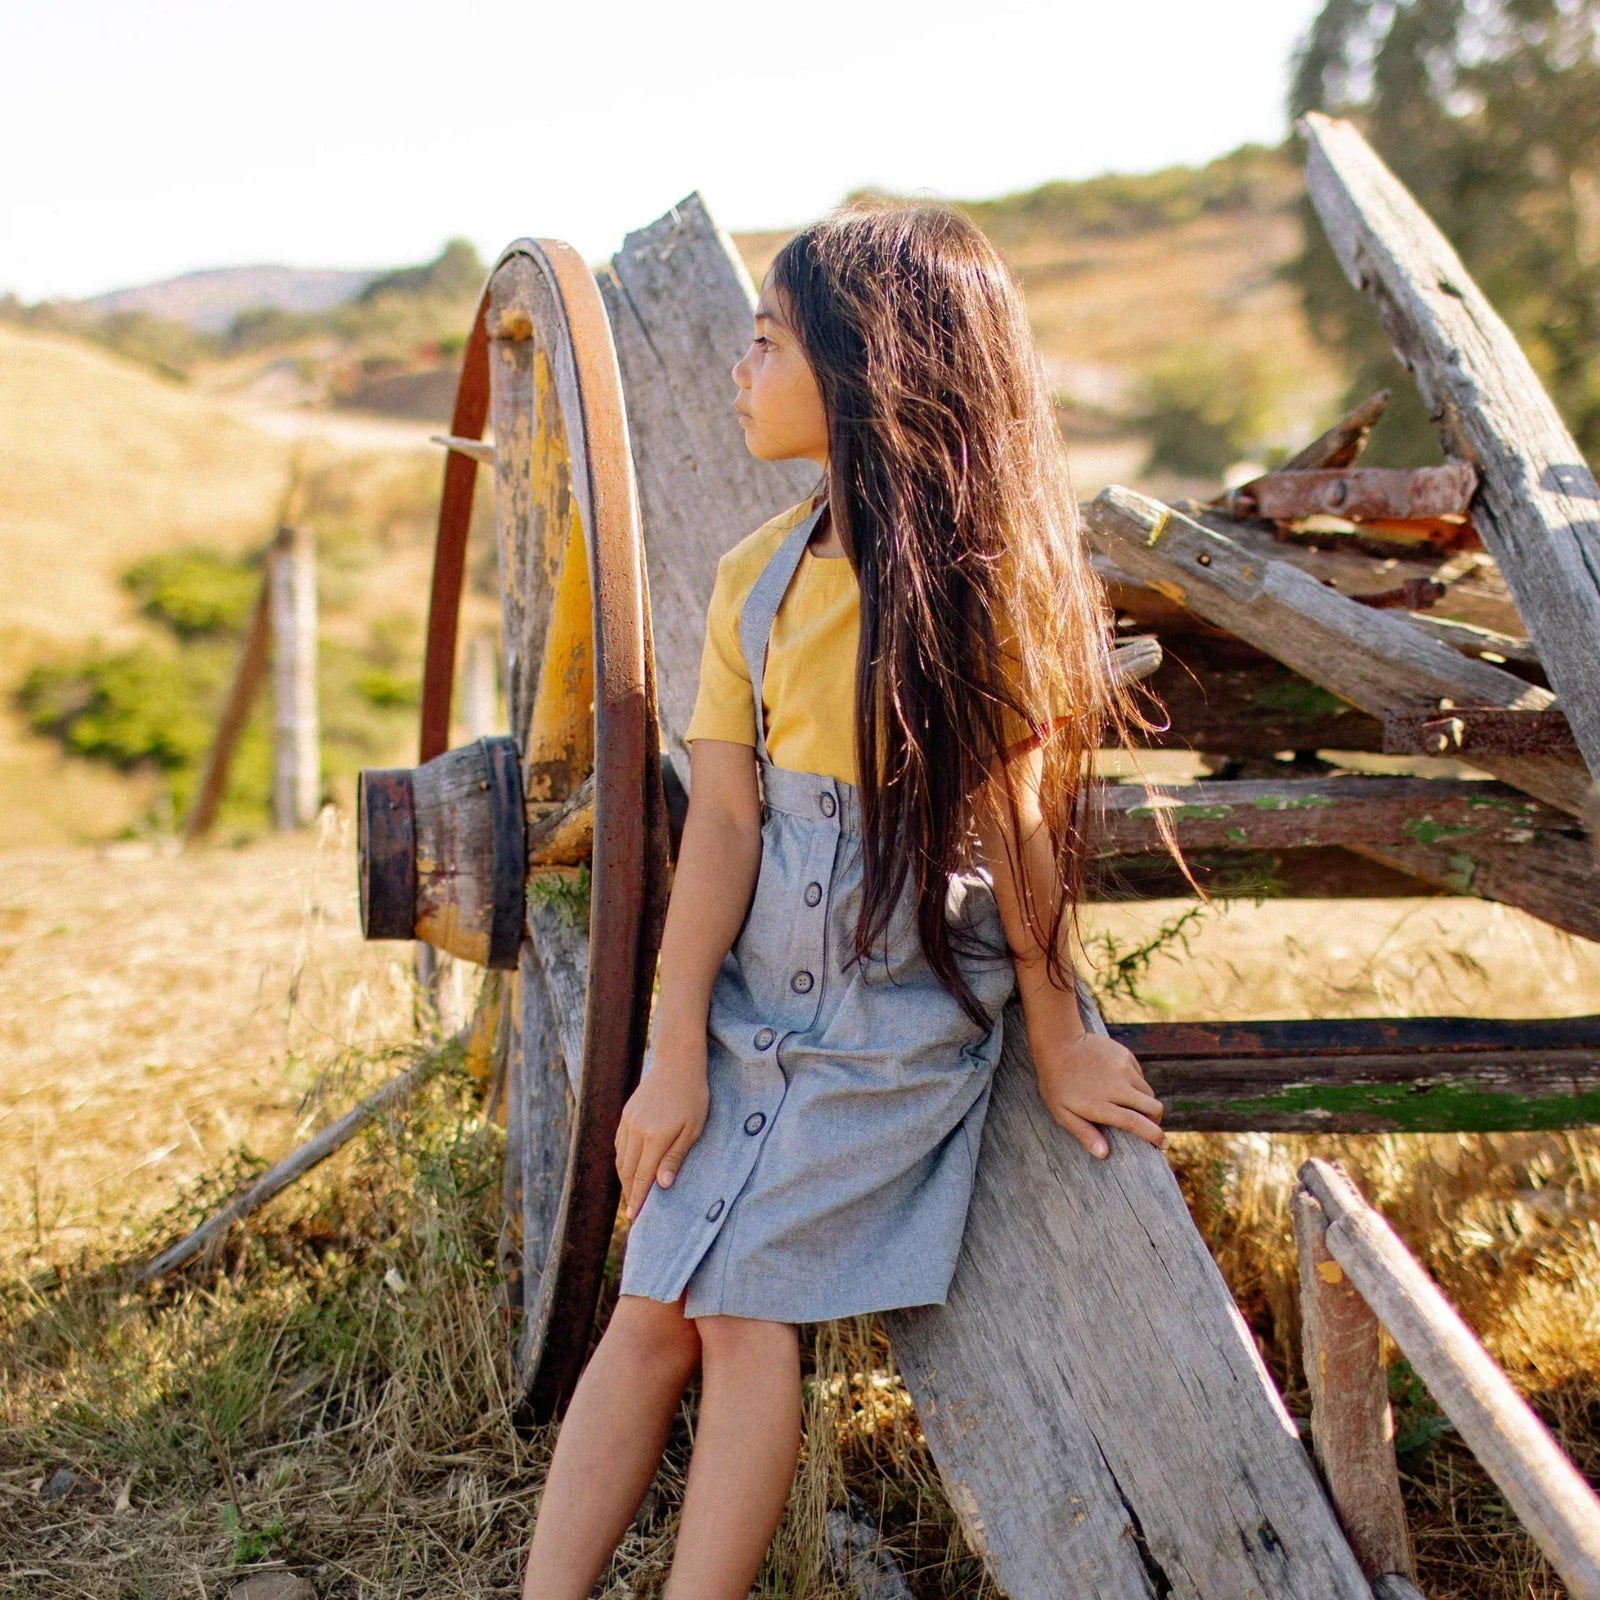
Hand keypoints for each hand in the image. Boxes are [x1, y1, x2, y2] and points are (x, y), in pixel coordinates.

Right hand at [614, 1040, 709, 1220]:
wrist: (678, 1063)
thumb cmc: (693, 1097)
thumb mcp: (692, 1129)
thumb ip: (675, 1158)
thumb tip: (661, 1186)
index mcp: (654, 1137)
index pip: (641, 1176)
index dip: (638, 1197)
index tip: (635, 1217)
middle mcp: (636, 1131)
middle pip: (627, 1170)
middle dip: (629, 1192)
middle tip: (633, 1211)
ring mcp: (628, 1121)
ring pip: (620, 1158)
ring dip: (624, 1178)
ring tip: (632, 1193)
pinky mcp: (626, 1114)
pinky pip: (619, 1143)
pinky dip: (622, 1160)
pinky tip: (629, 1167)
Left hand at [1028, 1008, 1164, 1158]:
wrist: (1058, 1042)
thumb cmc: (1056, 1082)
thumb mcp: (1062, 1112)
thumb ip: (1084, 1133)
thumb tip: (1104, 1154)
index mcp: (1102, 1104)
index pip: (1137, 1123)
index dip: (1154, 1136)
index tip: (1163, 1145)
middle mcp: (1118, 1086)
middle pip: (1153, 1108)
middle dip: (1156, 1121)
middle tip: (1149, 1126)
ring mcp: (1123, 1069)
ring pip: (1148, 1092)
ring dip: (1144, 1102)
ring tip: (1129, 1105)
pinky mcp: (1125, 1055)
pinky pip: (1140, 1076)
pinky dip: (1136, 1085)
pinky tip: (1120, 1084)